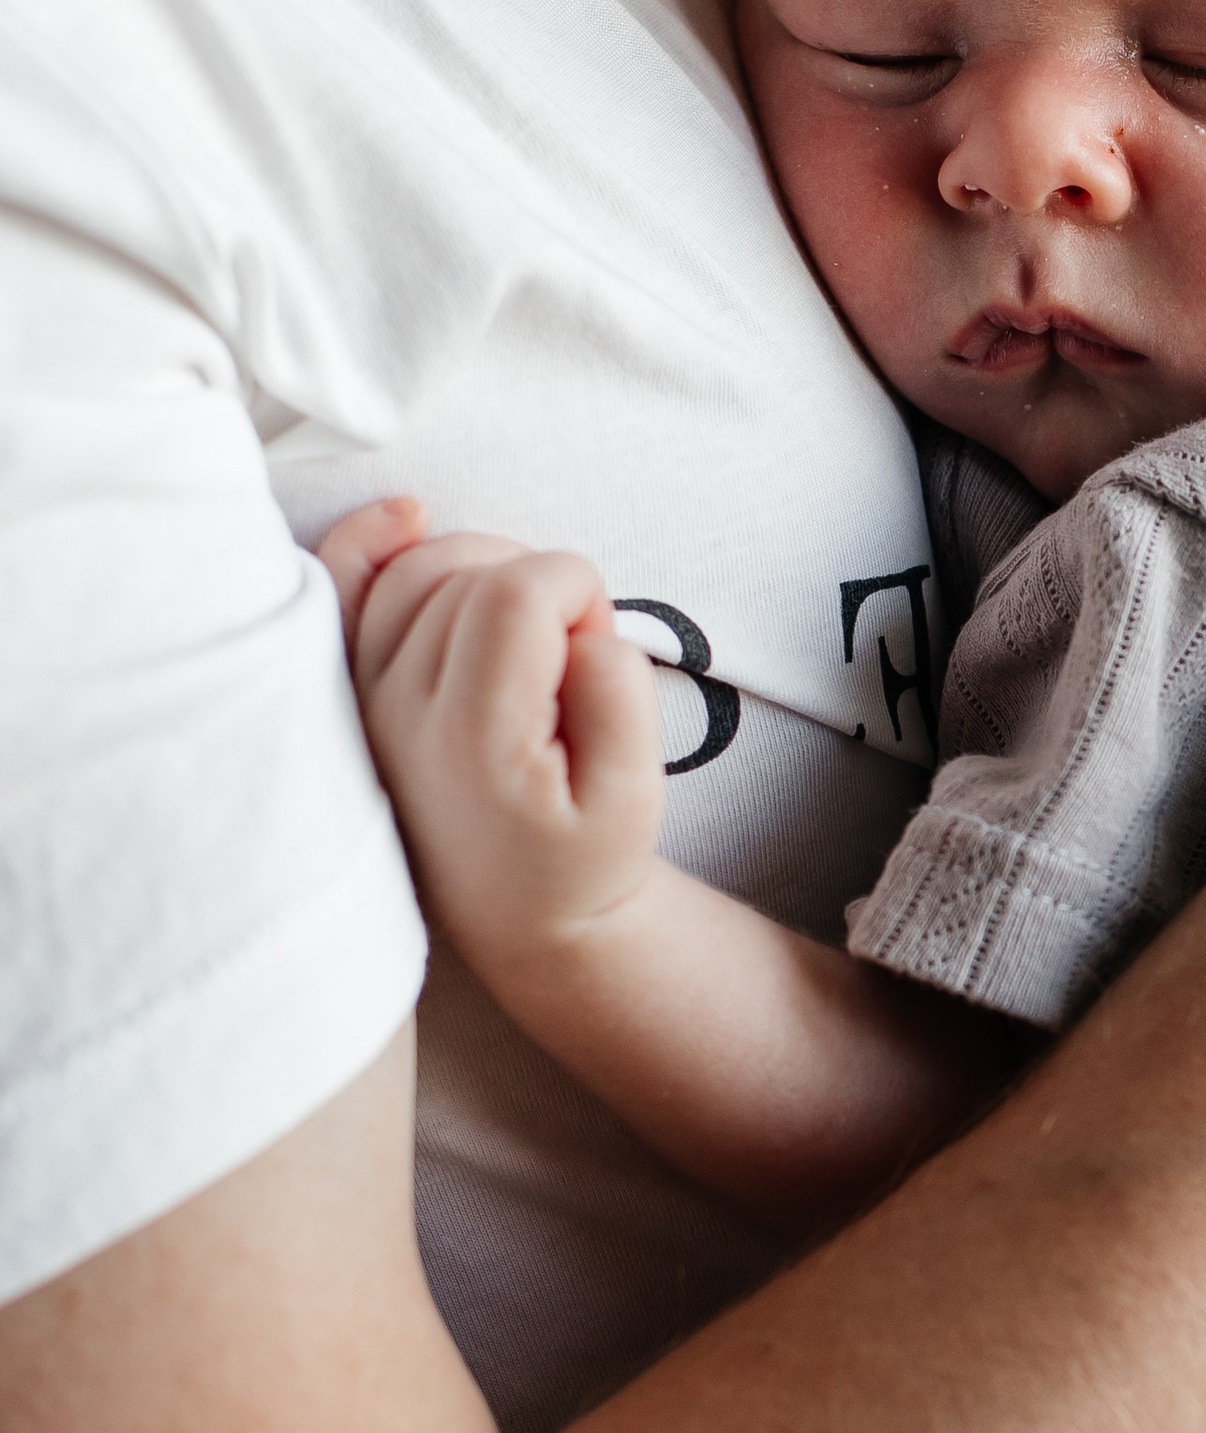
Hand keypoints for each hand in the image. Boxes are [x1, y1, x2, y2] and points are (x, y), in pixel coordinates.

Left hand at [316, 497, 667, 1005]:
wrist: (515, 916)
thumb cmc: (582, 858)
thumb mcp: (637, 799)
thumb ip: (620, 692)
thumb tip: (579, 623)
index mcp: (473, 740)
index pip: (516, 591)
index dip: (579, 588)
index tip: (601, 640)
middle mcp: (400, 712)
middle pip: (470, 569)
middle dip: (544, 582)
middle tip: (573, 656)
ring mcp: (365, 698)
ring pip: (419, 565)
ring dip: (489, 566)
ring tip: (530, 629)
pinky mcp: (352, 689)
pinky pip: (342, 584)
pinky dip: (373, 540)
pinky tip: (409, 516)